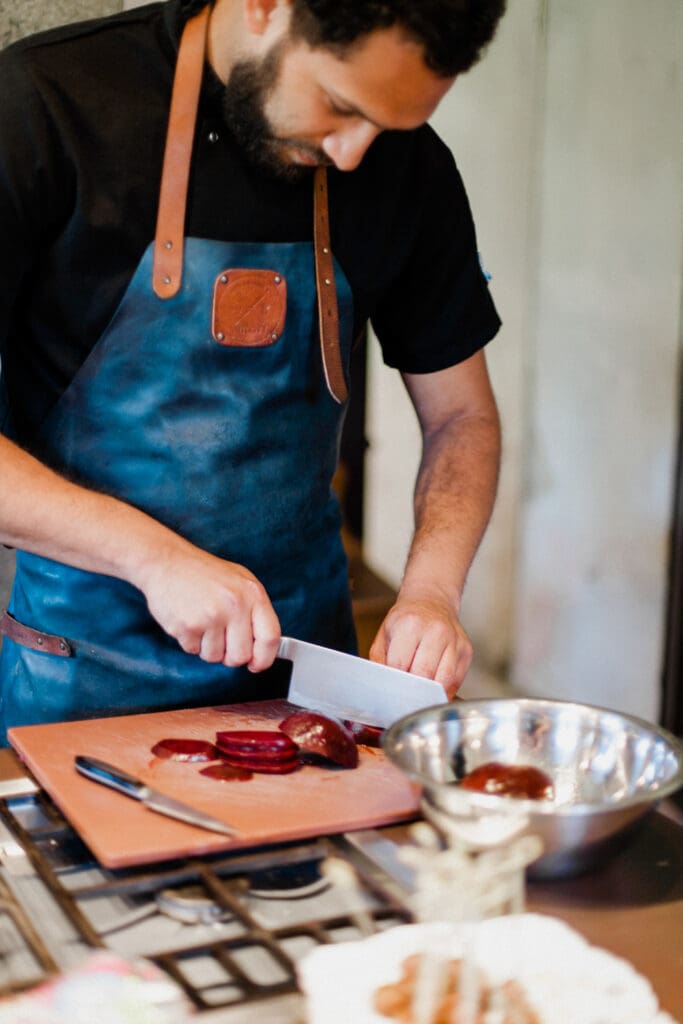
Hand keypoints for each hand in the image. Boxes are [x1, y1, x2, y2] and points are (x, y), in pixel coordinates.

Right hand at [140, 544, 280, 672]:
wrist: (167, 562)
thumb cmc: (204, 573)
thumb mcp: (240, 581)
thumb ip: (254, 610)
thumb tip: (262, 646)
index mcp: (253, 594)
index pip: (270, 637)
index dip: (265, 658)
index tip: (256, 664)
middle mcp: (234, 605)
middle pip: (241, 656)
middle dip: (230, 655)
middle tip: (220, 639)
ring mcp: (210, 616)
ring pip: (215, 657)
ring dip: (207, 647)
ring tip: (201, 622)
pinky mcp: (187, 626)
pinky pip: (193, 651)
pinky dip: (190, 641)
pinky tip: (188, 619)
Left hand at [368, 592, 471, 698]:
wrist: (431, 601)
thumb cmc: (406, 619)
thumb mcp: (384, 634)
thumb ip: (379, 660)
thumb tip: (382, 685)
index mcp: (410, 624)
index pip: (400, 666)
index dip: (394, 682)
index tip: (391, 689)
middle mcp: (436, 631)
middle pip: (423, 675)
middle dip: (412, 689)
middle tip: (404, 692)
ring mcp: (454, 640)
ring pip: (443, 681)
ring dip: (429, 692)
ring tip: (419, 692)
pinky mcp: (466, 650)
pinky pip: (456, 680)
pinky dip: (443, 690)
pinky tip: (433, 687)